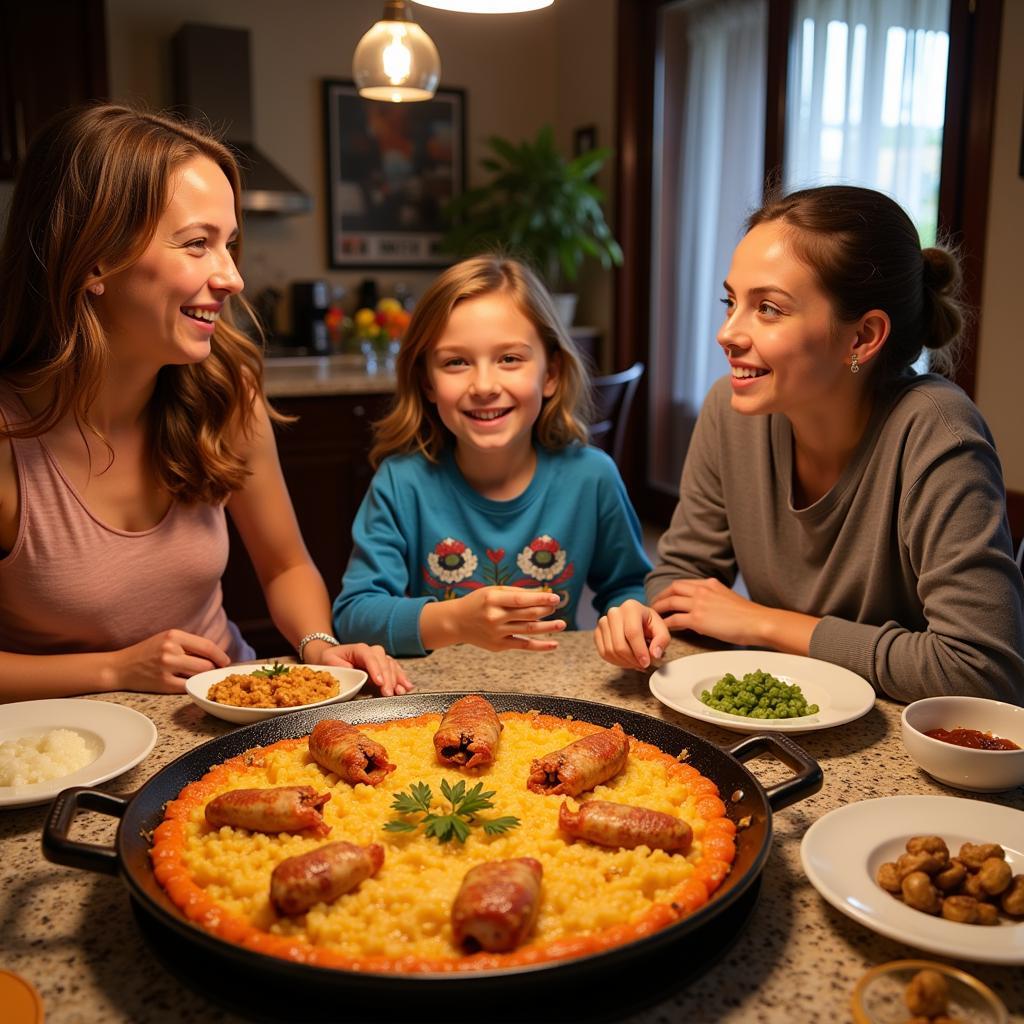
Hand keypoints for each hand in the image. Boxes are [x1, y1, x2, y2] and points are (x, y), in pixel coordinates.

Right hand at [110, 629, 230, 693]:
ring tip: (201, 677)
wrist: (119, 667)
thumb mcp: (166, 639)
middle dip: (213, 669)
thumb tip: (215, 654)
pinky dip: (192, 687)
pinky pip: (187, 687)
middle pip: (206, 663)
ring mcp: (166, 667)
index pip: (207, 645)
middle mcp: (171, 650)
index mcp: (174, 635)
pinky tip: (191, 684)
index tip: (225, 661)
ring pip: (199, 675)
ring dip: (203, 678)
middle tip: (216, 672)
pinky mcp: (163, 683)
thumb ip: (188, 644)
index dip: (220, 655)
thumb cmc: (146, 653)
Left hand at [315, 642, 412, 695]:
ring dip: (397, 679)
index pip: (369, 656)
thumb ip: (340, 668)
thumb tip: (353, 676)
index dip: (375, 668)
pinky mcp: (383, 668)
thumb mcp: (329, 663)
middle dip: (387, 678)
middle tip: (388, 693)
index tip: (379, 682)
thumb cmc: (330, 662)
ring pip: (392, 666)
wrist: (332, 661)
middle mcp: (371, 652)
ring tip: (400, 691)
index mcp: (358, 649)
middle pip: (383, 661)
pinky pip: (395, 671)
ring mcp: (379, 659)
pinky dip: (401, 679)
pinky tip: (407, 687)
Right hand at [422, 587, 565, 651]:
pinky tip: (554, 644)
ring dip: (548, 627)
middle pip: (527, 614)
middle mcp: (495, 617)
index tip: (555, 597)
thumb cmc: (479, 602)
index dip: (540, 598)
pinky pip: (524, 645)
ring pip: (528, 630)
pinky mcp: (498, 646)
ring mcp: (497, 633)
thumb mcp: (493, 591)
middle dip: (545, 610)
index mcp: (493, 599)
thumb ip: (516, 593)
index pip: (521, 600)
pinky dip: (540, 646)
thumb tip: (543, 594)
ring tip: (561, 624)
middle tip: (556, 606)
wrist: (456, 622)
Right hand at [594, 600, 669, 669]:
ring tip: (636, 663)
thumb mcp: (661, 628)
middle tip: (643, 665)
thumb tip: (654, 654)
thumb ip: (662, 640)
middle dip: (632, 660)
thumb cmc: (647, 623)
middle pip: (619, 644)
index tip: (646, 663)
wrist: (633, 619)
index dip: (639, 651)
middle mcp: (614, 612)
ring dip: (624, 662)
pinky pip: (603, 653)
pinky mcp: (597, 632)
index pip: (632, 632)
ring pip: (610, 651)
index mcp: (631, 607)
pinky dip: (615, 662)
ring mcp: (602, 622)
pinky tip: (626, 661)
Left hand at [649, 578, 763, 645]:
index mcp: (710, 583)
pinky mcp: (698, 619)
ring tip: (653, 616)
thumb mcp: (729, 598)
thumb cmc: (749, 616)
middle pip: (673, 588)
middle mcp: (702, 590)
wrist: (758, 622)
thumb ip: (715, 599)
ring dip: (659, 608)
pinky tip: (663, 628)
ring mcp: (699, 604)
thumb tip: (706, 609)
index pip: (684, 583)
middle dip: (661, 596)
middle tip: (654, 604)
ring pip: (670, 602)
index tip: (666, 596)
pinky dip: (666, 623)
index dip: (671, 590)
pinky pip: (674, 619)